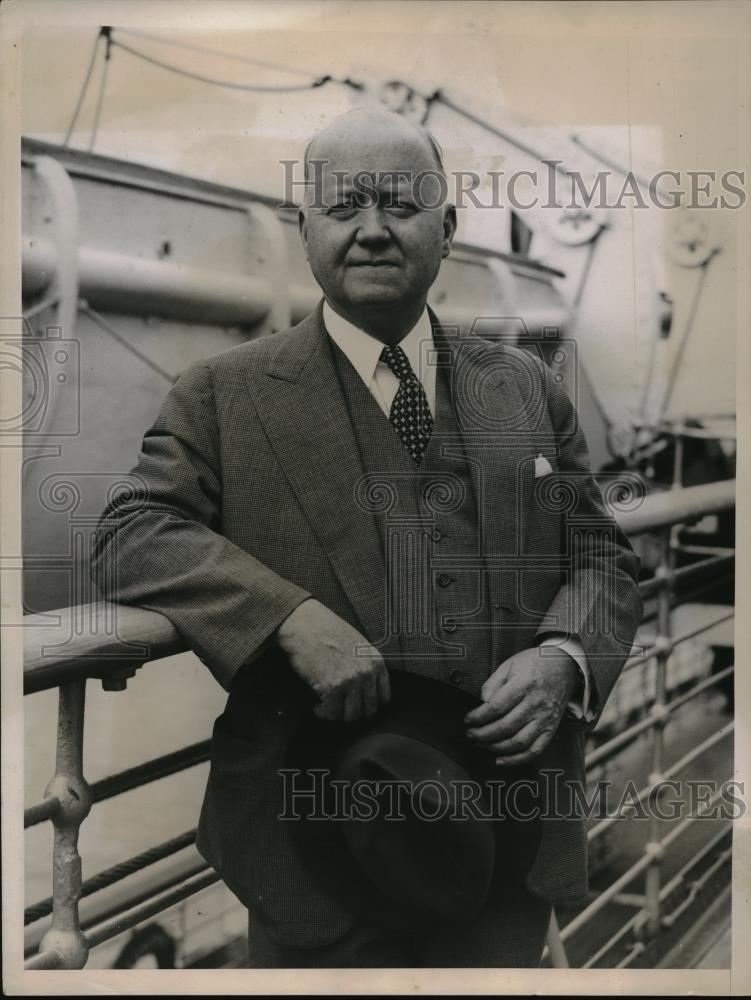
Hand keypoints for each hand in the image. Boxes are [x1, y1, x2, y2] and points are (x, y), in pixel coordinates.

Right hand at [276, 598, 389, 722]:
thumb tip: (367, 687)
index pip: (384, 697)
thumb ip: (366, 664)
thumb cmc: (327, 631)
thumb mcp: (357, 643)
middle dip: (354, 713)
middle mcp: (366, 673)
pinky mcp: (331, 687)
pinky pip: (331, 713)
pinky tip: (318, 706)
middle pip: (368, 710)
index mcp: (376, 661)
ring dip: (338, 716)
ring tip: (328, 708)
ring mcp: (350, 681)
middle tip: (340, 709)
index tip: (358, 705)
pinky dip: (323, 713)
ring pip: (351, 716)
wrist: (305, 624)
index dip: (370, 704)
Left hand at [464, 647, 578, 765]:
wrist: (564, 666)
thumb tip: (481, 704)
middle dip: (483, 734)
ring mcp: (545, 719)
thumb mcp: (509, 665)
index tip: (468, 720)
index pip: (496, 707)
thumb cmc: (535, 664)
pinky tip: (501, 760)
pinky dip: (517, 759)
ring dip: (496, 748)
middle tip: (471, 734)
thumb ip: (493, 684)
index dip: (478, 717)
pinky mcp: (551, 729)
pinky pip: (535, 750)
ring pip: (518, 742)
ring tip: (481, 744)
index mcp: (524, 684)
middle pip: (505, 727)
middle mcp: (536, 704)